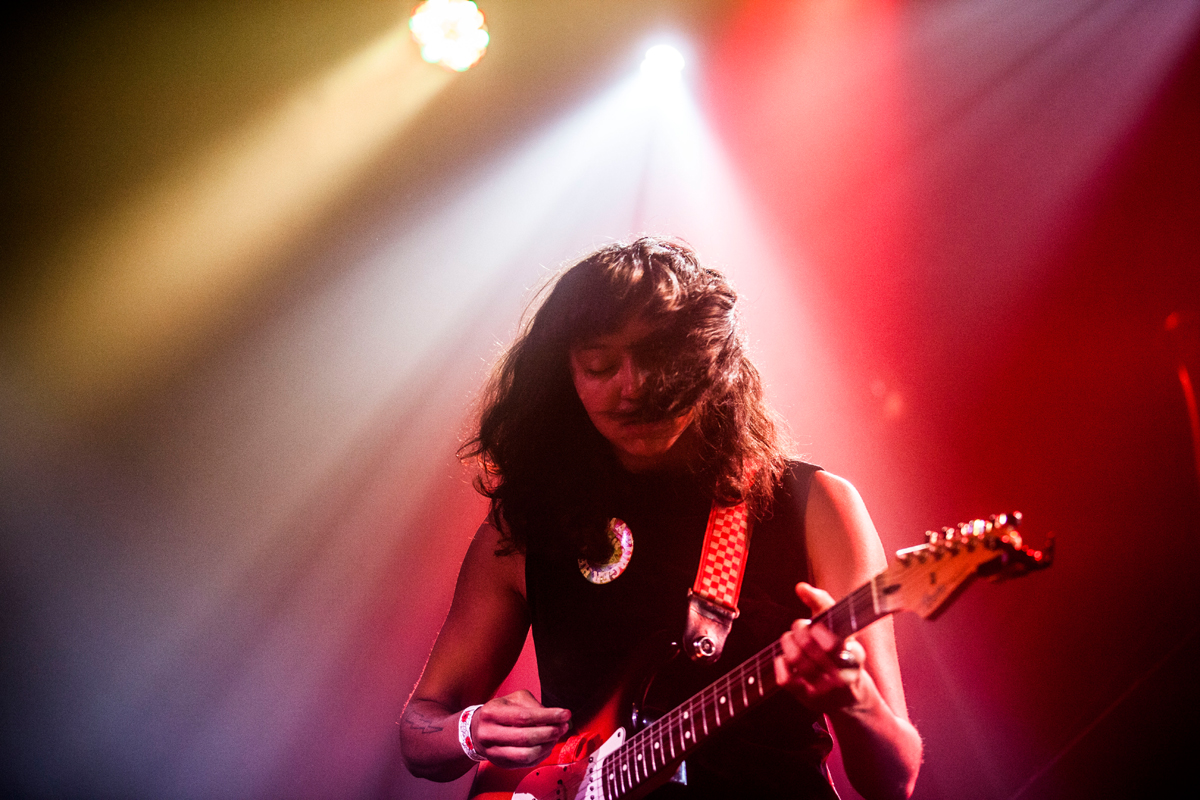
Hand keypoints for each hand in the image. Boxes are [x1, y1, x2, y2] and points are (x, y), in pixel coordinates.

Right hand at [471, 690, 571, 767]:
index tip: (565, 714)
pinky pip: (526, 763)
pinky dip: (541, 755)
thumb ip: (533, 705)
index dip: (547, 716)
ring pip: (526, 754)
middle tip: (564, 726)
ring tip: (556, 736)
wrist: (476, 730)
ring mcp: (494, 752)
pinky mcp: (501, 764)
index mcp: (492, 713)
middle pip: (526, 737)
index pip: (523, 716)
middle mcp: (489, 734)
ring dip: (547, 746)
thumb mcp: (513, 699)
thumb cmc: (500, 711)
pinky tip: (547, 745)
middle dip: (550, 732)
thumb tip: (554, 716)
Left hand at [774, 582, 869, 713]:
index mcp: (854, 653)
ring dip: (788, 644)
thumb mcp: (842, 630)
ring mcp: (825, 689)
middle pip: (811, 646)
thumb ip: (822, 604)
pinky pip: (786, 679)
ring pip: (797, 660)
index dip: (819, 631)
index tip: (814, 624)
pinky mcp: (808, 699)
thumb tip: (800, 587)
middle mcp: (842, 674)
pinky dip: (780, 664)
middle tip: (799, 627)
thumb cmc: (841, 655)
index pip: (835, 640)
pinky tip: (783, 659)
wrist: (850, 699)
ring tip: (790, 640)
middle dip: (800, 631)